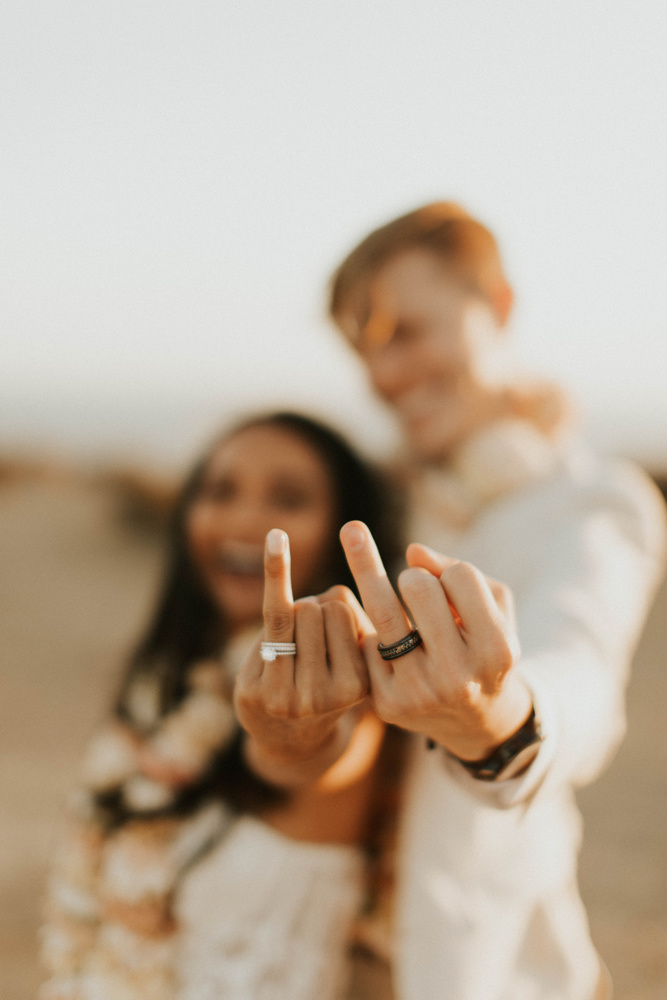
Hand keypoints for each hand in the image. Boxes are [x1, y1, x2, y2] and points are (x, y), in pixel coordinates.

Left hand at [234, 528, 370, 784]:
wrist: (287, 738)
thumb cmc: (326, 682)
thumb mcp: (355, 655)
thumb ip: (352, 618)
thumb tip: (330, 600)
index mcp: (364, 686)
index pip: (348, 612)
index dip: (336, 612)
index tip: (334, 640)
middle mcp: (331, 696)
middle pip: (322, 609)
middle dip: (313, 614)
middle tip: (308, 650)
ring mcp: (294, 694)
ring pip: (298, 609)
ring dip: (292, 618)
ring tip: (290, 653)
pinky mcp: (261, 686)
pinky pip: (272, 615)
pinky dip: (276, 570)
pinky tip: (277, 536)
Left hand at [339, 521, 531, 760]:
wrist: (476, 722)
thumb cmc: (483, 647)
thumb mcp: (493, 609)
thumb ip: (456, 570)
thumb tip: (411, 551)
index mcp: (496, 649)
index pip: (460, 576)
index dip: (450, 572)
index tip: (451, 584)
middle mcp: (459, 675)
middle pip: (417, 586)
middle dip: (413, 577)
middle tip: (415, 586)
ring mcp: (420, 692)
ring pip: (384, 611)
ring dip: (370, 572)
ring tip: (352, 531)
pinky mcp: (388, 704)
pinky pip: (367, 641)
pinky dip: (373, 630)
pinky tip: (383, 637)